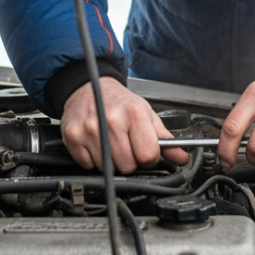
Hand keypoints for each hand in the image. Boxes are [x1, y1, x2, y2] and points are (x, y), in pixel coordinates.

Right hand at [62, 77, 189, 172]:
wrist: (89, 86)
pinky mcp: (73, 137)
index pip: (148, 155)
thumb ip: (165, 139)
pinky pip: (88, 165)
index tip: (144, 151)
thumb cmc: (120, 102)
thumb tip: (182, 158)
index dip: (148, 158)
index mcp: (134, 113)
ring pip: (107, 168)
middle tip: (126, 146)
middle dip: (129, 161)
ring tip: (110, 143)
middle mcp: (111, 120)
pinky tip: (96, 144)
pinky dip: (93, 160)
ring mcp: (90, 129)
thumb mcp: (146, 114)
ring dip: (111, 161)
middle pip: (127, 166)